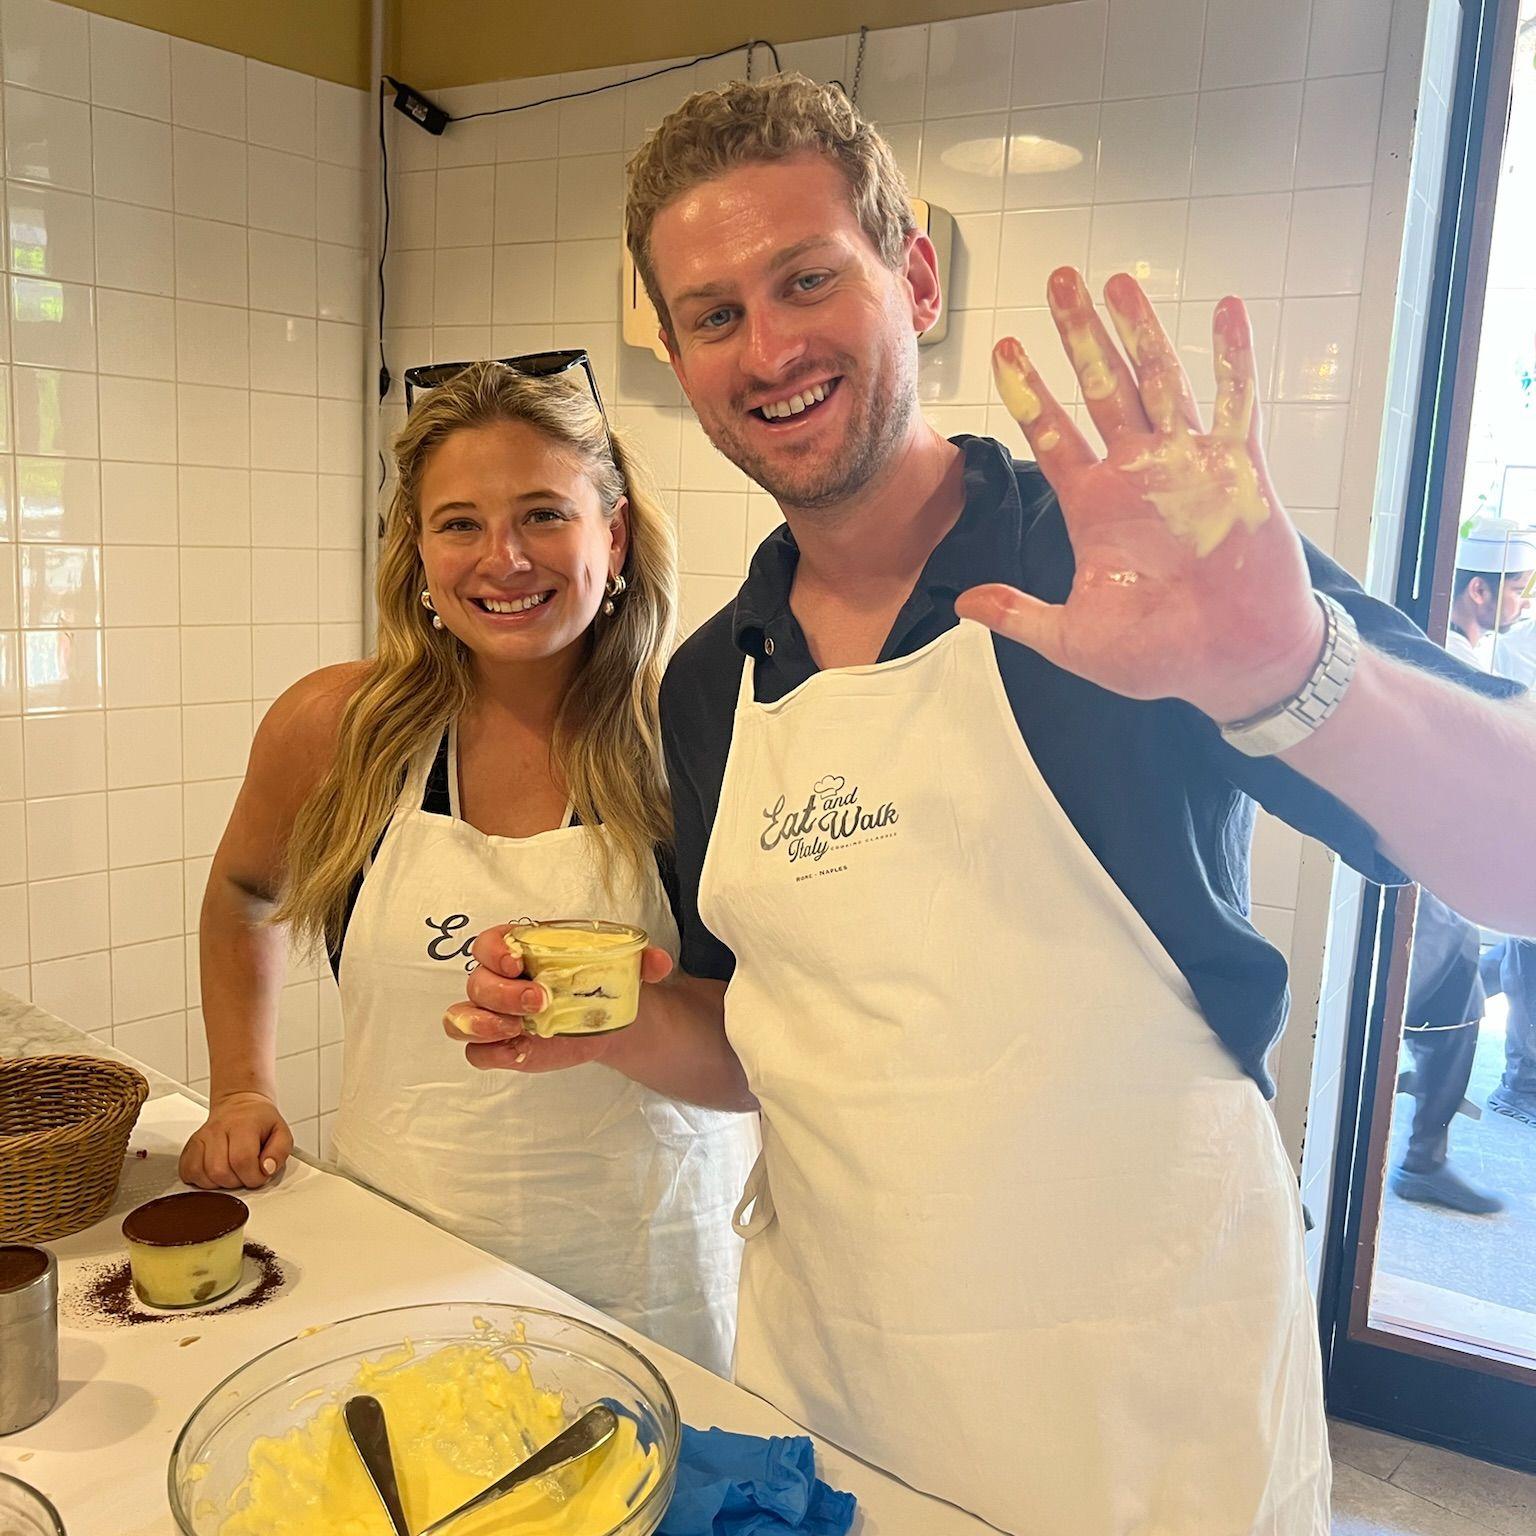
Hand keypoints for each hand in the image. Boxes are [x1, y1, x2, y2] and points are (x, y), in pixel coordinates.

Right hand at [179, 1091, 292, 1188]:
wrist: (240, 1104)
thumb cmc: (260, 1120)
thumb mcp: (282, 1132)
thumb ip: (280, 1151)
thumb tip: (266, 1169)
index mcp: (242, 1124)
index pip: (242, 1160)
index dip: (253, 1176)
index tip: (260, 1175)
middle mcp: (217, 1130)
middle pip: (220, 1171)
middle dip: (237, 1182)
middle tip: (246, 1173)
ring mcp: (201, 1138)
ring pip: (202, 1175)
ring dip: (219, 1182)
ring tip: (232, 1172)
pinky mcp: (189, 1147)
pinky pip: (188, 1172)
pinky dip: (201, 1180)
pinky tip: (215, 1173)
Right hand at [442, 922, 674, 1073]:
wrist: (609, 1015)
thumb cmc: (601, 977)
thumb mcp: (622, 963)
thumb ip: (641, 958)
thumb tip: (658, 961)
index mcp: (519, 948)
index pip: (487, 943)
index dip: (494, 951)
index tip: (518, 962)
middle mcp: (499, 980)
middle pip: (476, 982)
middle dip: (503, 993)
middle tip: (541, 1001)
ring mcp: (495, 1015)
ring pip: (461, 1018)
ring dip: (483, 1023)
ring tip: (520, 1029)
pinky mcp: (502, 1047)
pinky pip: (477, 1053)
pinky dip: (492, 1053)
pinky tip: (521, 1050)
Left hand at [954, 267, 1325, 725]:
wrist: (1236, 666)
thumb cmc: (1161, 655)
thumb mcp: (1075, 639)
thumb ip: (1020, 614)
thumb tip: (963, 604)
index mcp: (1094, 505)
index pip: (1052, 432)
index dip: (1029, 389)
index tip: (1004, 346)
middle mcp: (1137, 474)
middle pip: (1101, 387)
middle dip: (1080, 334)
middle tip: (1059, 281)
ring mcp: (1188, 467)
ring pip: (1161, 381)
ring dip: (1141, 332)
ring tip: (1119, 281)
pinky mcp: (1240, 472)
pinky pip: (1238, 404)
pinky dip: (1234, 358)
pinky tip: (1226, 311)